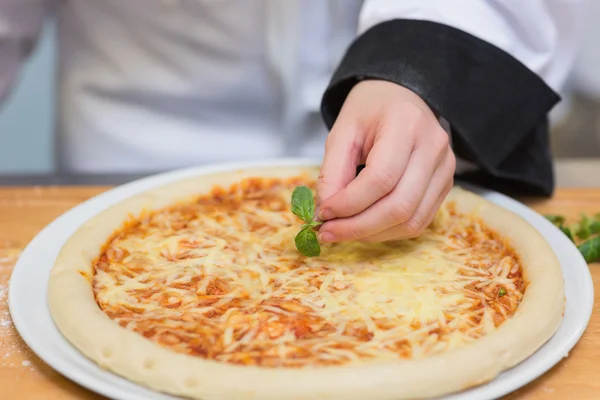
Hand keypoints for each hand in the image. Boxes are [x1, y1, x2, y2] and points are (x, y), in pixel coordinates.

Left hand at [316, 80, 455, 242]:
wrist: (401, 97)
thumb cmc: (370, 111)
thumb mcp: (342, 132)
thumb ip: (332, 173)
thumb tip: (327, 213)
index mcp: (406, 124)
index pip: (381, 178)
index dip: (349, 204)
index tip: (323, 214)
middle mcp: (433, 147)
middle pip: (399, 205)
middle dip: (359, 227)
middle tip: (328, 232)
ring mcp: (445, 168)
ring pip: (411, 220)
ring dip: (373, 234)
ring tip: (343, 231)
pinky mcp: (446, 185)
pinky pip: (419, 221)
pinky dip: (389, 231)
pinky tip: (365, 227)